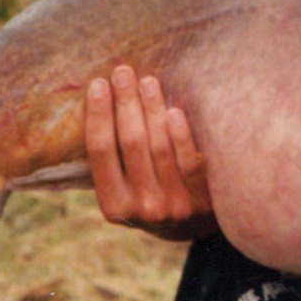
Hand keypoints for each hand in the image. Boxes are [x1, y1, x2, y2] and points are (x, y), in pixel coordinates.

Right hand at [85, 64, 217, 240]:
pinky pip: (190, 163)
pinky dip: (181, 136)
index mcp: (113, 206)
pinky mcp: (203, 201)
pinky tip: (174, 112)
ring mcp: (174, 206)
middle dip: (125, 104)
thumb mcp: (126, 191)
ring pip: (160, 148)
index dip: (98, 115)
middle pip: (131, 144)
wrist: (195, 229)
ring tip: (147, 82)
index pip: (100, 152)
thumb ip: (114, 161)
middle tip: (123, 72)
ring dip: (152, 110)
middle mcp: (141, 208)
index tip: (98, 84)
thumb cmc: (152, 195)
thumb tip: (101, 100)